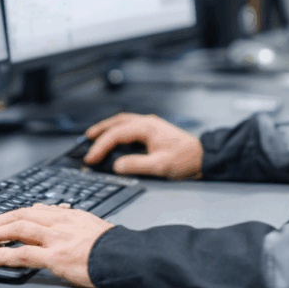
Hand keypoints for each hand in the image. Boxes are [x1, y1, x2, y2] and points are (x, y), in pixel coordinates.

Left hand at [0, 204, 113, 287]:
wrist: (125, 255)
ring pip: (16, 229)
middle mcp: (58, 221)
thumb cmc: (110, 245)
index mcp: (65, 214)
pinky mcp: (55, 256)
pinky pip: (21, 253)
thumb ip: (66, 217)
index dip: (9, 216)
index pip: (30, 209)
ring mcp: (55, 238)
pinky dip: (0, 254)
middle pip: (18, 215)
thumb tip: (47, 210)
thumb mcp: (87, 223)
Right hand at [84, 113, 202, 178]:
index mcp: (146, 127)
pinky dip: (117, 130)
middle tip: (85, 141)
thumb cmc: (185, 159)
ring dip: (107, 128)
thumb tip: (116, 165)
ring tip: (94, 136)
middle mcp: (147, 122)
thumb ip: (136, 165)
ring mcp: (150, 125)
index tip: (90, 158)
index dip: (100, 147)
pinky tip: (114, 137)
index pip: (116, 134)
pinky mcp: (153, 130)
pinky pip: (129, 126)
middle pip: (116, 122)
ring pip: (122, 121)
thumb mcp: (160, 166)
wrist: (203, 156)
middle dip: (99, 131)